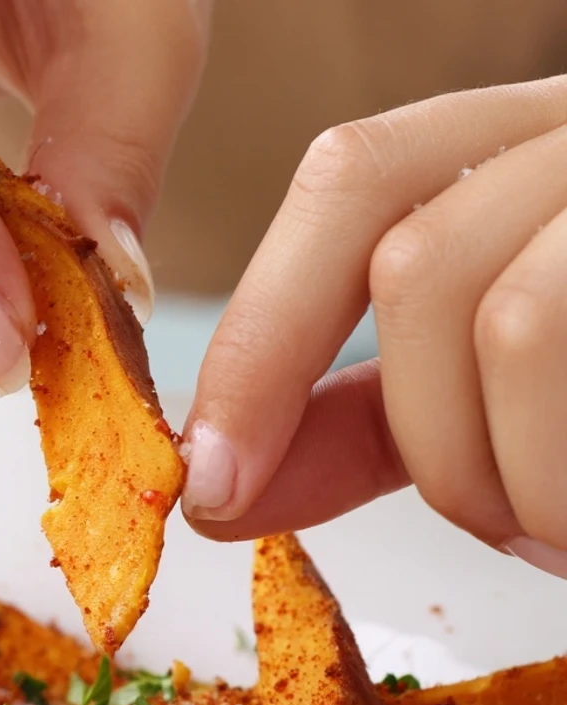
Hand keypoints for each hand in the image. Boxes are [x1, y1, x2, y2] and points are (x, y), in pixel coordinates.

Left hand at [181, 76, 566, 577]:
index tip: (211, 485)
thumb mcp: (499, 380)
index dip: (259, 340)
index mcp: (530, 141)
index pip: (352, 179)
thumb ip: (367, 419)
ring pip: (519, 320)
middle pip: (424, 265)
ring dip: (521, 482)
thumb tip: (220, 492)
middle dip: (434, 448)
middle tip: (503, 526)